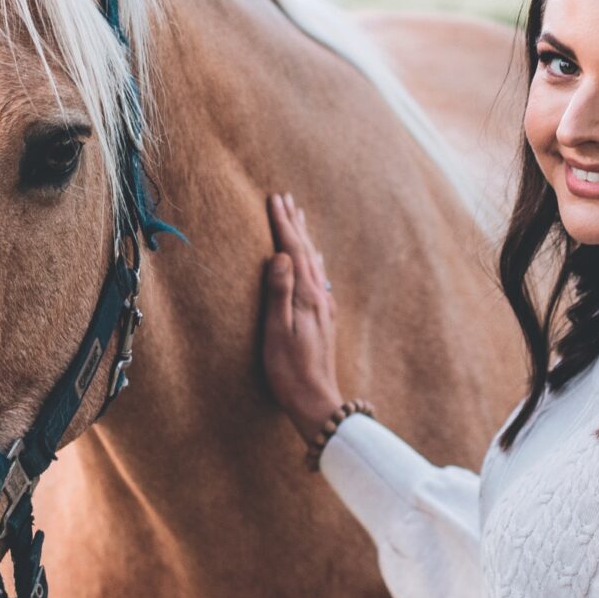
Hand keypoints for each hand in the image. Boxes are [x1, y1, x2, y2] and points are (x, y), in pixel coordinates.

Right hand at [260, 192, 344, 444]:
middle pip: (307, 251)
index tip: (274, 199)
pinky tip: (315, 260)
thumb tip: (281, 255)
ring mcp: (324, 306)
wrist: (316, 399)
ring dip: (305, 238)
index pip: (293, 250)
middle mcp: (319, 296)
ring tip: (299, 218)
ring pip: (314, 262)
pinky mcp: (325, 317)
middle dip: (295, 223)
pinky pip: (318, 277)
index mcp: (306, 296)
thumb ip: (279, 292)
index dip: (282, 224)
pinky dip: (313, 259)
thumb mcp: (277, 331)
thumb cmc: (289, 369)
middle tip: (286, 198)